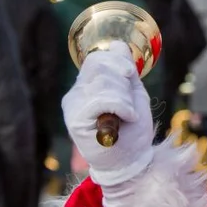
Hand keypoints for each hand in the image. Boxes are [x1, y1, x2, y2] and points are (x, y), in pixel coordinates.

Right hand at [62, 41, 154, 187]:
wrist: (131, 161)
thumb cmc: (132, 130)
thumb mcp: (133, 93)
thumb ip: (125, 69)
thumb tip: (118, 44)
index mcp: (87, 85)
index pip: (98, 58)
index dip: (119, 63)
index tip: (130, 78)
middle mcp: (75, 93)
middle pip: (99, 64)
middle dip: (124, 80)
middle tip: (129, 104)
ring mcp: (72, 106)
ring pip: (103, 81)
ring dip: (125, 98)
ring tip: (126, 116)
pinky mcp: (75, 119)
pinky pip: (103, 99)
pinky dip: (122, 107)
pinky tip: (125, 119)